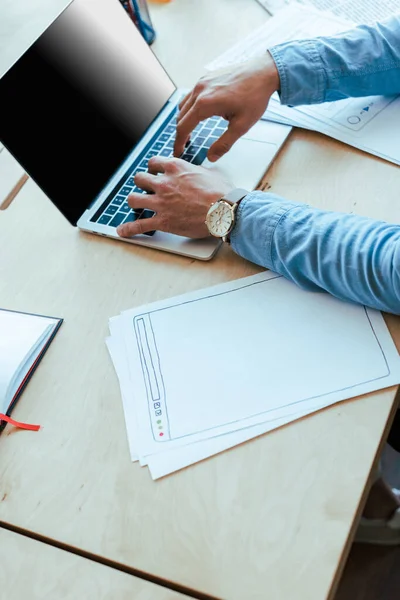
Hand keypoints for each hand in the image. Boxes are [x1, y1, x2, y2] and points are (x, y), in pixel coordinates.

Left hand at [116, 157, 233, 238]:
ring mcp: (161, 203)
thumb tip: (203, 170)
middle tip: (146, 188)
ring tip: (135, 204)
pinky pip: (140, 225)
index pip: (153, 162)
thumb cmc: (221, 192)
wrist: (224, 211)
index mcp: (175, 167)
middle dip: (142, 183)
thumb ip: (200, 170)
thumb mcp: (211, 172)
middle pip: (140, 179)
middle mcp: (164, 183)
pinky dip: (129, 229)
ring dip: (134, 201)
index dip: (153, 168)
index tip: (155, 172)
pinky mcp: (163, 221)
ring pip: (133, 199)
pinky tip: (122, 231)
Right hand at [174, 53, 279, 161]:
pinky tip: (200, 114)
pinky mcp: (206, 77)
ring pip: (183, 105)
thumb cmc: (255, 96)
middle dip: (181, 133)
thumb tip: (211, 157)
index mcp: (205, 104)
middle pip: (180, 116)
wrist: (264, 71)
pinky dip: (191, 107)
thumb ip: (224, 143)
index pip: (183, 127)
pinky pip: (191, 95)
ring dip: (184, 119)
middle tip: (184, 146)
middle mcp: (199, 91)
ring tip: (190, 132)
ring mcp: (202, 82)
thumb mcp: (241, 125)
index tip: (178, 152)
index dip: (178, 143)